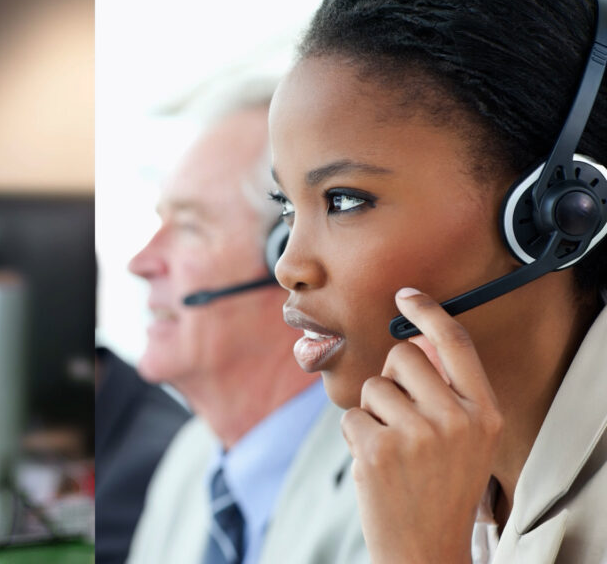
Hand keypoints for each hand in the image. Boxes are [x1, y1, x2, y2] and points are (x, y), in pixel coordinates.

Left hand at [341, 287, 502, 563]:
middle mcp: (456, 419)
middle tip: (398, 416)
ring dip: (373, 414)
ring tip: (392, 451)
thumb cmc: (440, 487)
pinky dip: (356, 438)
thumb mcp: (467, 440)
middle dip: (390, 377)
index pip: (456, 344)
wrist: (425, 546)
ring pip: (373, 387)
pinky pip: (351, 417)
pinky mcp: (379, 449)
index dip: (430, 312)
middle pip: (403, 355)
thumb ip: (448, 393)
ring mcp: (417, 434)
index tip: (406, 296)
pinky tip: (376, 465)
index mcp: (483, 413)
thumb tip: (414, 340)